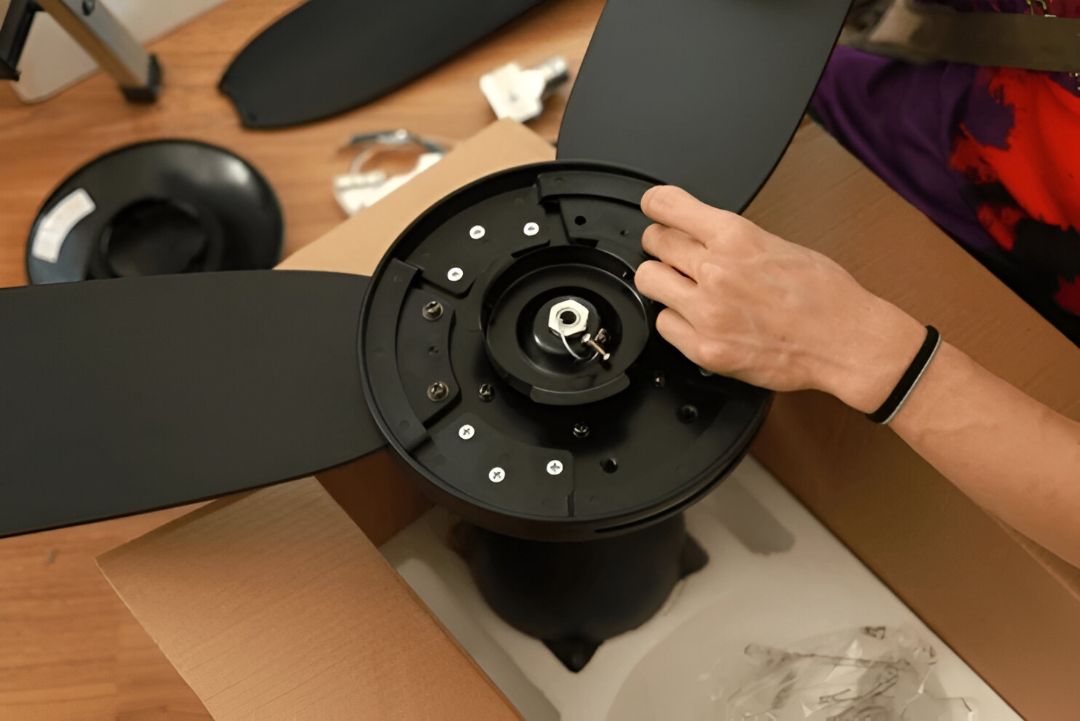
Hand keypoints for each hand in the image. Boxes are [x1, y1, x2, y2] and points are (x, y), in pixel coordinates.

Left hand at [634, 186, 925, 412]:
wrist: (846, 342)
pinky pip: (664, 325)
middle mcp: (716, 272)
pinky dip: (677, 321)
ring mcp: (707, 313)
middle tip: (677, 255)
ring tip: (688, 289)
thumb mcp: (779, 244)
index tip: (655, 209)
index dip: (656, 205)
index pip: (666, 206)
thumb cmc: (825, 295)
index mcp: (736, 238)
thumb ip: (732, 239)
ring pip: (650, 282)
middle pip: (654, 242)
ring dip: (665, 282)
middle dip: (663, 245)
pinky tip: (700, 320)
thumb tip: (698, 233)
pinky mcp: (705, 349)